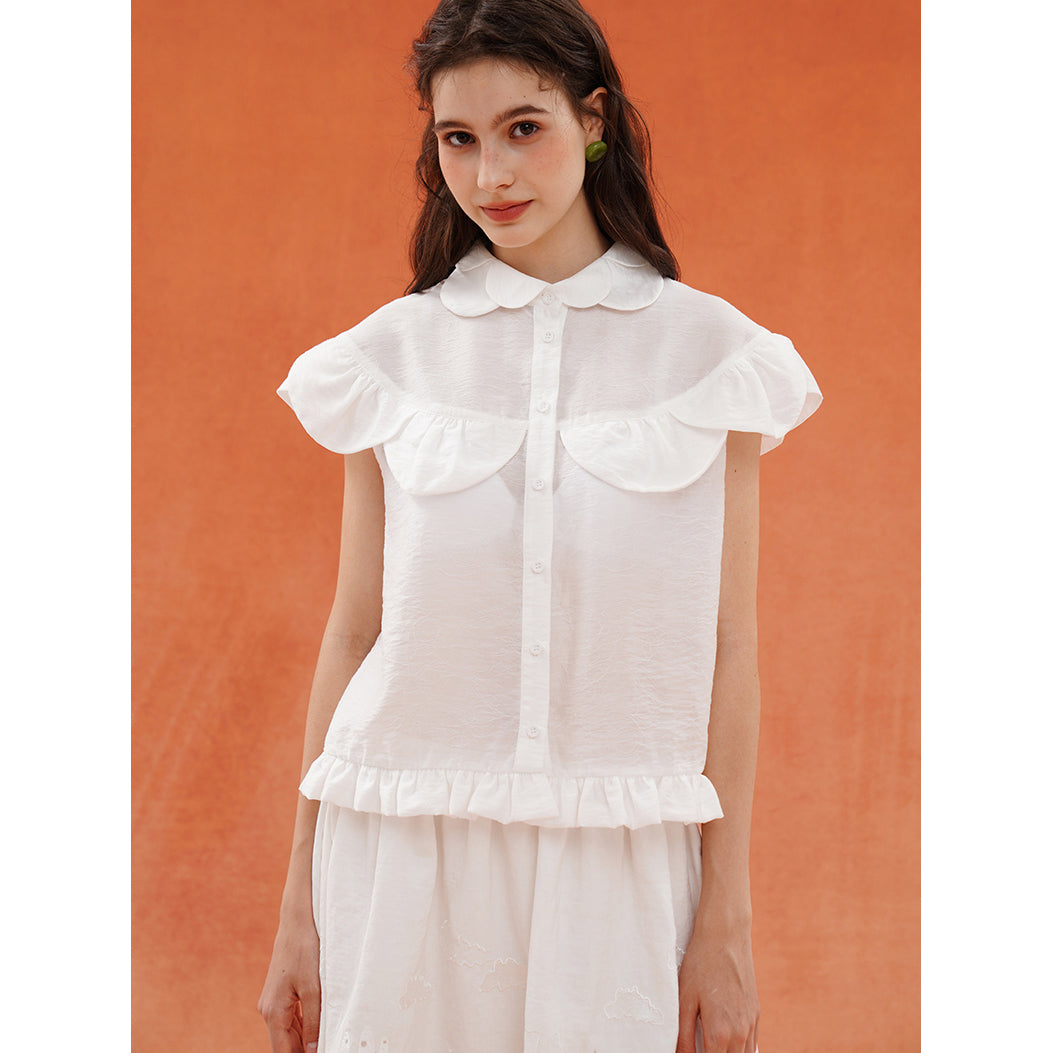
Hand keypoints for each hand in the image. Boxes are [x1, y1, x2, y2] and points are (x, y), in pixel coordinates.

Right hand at [258, 911, 320, 1051]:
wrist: (296, 922)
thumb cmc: (304, 951)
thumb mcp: (313, 989)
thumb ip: (313, 1022)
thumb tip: (314, 1049)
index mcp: (274, 1012)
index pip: (283, 1052)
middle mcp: (268, 1010)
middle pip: (284, 1044)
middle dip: (302, 1051)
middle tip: (326, 1048)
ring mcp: (272, 1001)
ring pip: (287, 1032)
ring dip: (302, 1042)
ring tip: (323, 1044)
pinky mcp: (279, 993)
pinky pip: (290, 1018)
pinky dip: (301, 1027)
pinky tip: (315, 1031)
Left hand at [676, 927, 759, 1052]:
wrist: (725, 936)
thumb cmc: (700, 965)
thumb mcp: (684, 1000)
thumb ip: (683, 1036)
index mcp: (720, 1033)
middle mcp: (740, 1033)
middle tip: (700, 1047)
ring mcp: (751, 1024)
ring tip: (711, 1046)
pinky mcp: (756, 1014)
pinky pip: (752, 1045)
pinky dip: (740, 1050)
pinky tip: (726, 1044)